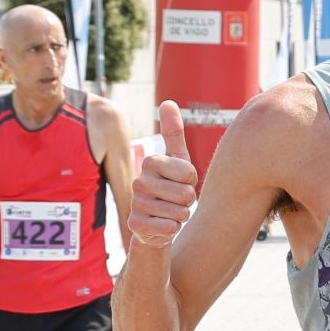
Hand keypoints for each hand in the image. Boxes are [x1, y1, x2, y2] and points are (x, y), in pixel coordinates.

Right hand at [129, 101, 196, 248]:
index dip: (192, 182)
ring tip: (170, 212)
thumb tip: (167, 101)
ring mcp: (136, 204)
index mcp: (151, 163)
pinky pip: (170, 228)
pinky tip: (163, 226)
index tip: (183, 182)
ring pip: (180, 213)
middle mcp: (139, 181)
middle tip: (178, 200)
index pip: (189, 173)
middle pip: (187, 194)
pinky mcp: (136, 225)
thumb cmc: (171, 187)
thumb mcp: (178, 160)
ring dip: (181, 216)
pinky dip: (173, 229)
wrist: (157, 222)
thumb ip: (174, 133)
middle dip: (189, 201)